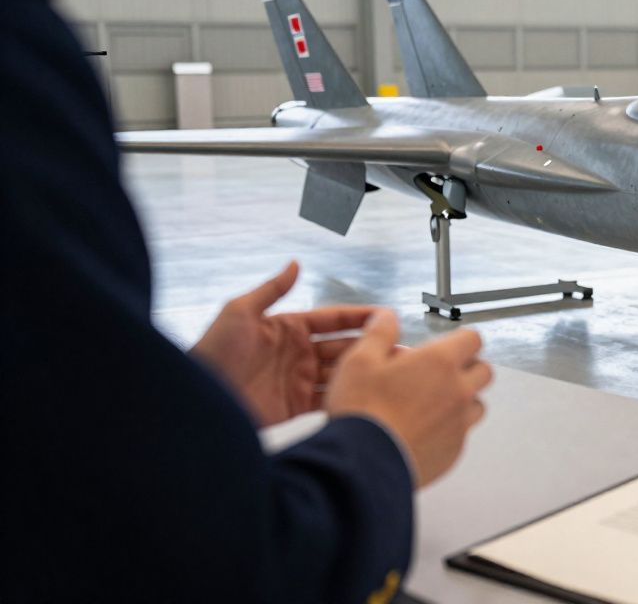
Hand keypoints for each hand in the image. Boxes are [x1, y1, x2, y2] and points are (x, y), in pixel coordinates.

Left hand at [191, 262, 375, 427]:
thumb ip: (271, 289)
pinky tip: (367, 396)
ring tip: (393, 373)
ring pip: (341, 375)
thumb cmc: (211, 354)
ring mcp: (298, 384)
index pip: (332, 320)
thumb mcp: (239, 312)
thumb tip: (294, 264)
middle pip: (343, 348)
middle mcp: (297, 356)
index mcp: (288, 330)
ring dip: (365, 373)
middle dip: (371, 347)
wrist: (198, 401)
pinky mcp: (295, 410)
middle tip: (400, 348)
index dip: (358, 317)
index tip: (385, 316)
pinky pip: (329, 402)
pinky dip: (348, 399)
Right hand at [325, 311, 491, 487]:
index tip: (452, 344)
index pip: (473, 339)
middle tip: (443, 373)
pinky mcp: (454, 451)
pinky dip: (450, 430)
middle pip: (483, 371)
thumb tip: (387, 318)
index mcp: (439, 362)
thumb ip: (379, 333)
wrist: (363, 463)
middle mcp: (457, 391)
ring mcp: (459, 423)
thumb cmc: (363, 413)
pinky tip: (425, 431)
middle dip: (468, 368)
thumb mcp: (359, 361)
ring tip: (433, 403)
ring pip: (477, 405)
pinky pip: (462, 434)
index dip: (462, 339)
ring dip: (462, 400)